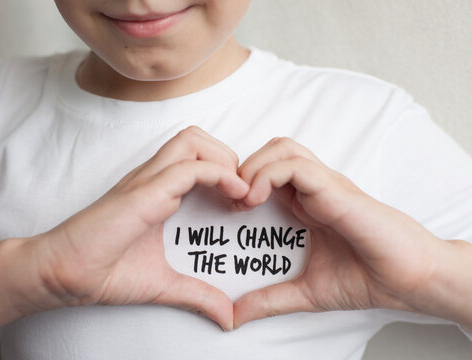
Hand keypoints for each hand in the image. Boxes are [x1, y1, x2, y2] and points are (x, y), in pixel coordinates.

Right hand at [27, 126, 247, 330]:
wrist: (63, 273)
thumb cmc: (105, 272)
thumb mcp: (164, 283)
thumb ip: (198, 294)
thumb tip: (228, 317)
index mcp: (158, 190)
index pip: (197, 156)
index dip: (226, 171)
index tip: (243, 203)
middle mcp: (153, 178)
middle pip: (197, 137)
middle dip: (228, 157)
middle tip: (243, 192)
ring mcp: (147, 181)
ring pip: (193, 141)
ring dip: (224, 160)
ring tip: (239, 193)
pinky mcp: (143, 193)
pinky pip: (188, 168)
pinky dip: (218, 175)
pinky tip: (234, 197)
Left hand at [233, 137, 448, 327]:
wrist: (407, 280)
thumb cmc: (365, 278)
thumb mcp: (305, 292)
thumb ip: (270, 300)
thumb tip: (234, 317)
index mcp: (306, 202)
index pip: (268, 170)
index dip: (242, 181)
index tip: (228, 209)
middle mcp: (314, 187)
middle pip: (272, 150)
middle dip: (243, 167)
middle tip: (233, 201)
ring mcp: (325, 185)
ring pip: (281, 148)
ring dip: (253, 167)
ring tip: (244, 200)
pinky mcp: (335, 189)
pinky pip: (296, 166)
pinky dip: (268, 175)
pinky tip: (257, 200)